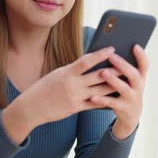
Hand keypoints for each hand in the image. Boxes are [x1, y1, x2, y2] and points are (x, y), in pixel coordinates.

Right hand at [1, 46, 120, 143]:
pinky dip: (105, 100)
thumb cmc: (44, 88)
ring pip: (99, 90)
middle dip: (113, 71)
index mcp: (66, 72)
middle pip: (97, 76)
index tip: (112, 48)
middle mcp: (72, 84)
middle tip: (127, 65)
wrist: (30, 107)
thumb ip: (73, 70)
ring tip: (125, 81)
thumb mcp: (57, 74)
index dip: (100, 54)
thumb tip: (89, 63)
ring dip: (113, 86)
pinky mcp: (75, 108)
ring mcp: (74, 97)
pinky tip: (114, 97)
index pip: (86, 60)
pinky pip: (94, 104)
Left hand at [89, 45, 148, 139]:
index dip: (141, 56)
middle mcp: (138, 87)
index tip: (135, 46)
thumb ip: (124, 68)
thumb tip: (109, 51)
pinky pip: (111, 103)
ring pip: (124, 89)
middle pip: (133, 75)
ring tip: (103, 72)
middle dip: (122, 65)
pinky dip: (102, 100)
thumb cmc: (127, 90)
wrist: (131, 115)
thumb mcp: (131, 80)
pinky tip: (92, 96)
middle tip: (111, 56)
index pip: (145, 65)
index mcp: (140, 77)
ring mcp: (131, 98)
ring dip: (114, 80)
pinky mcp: (123, 108)